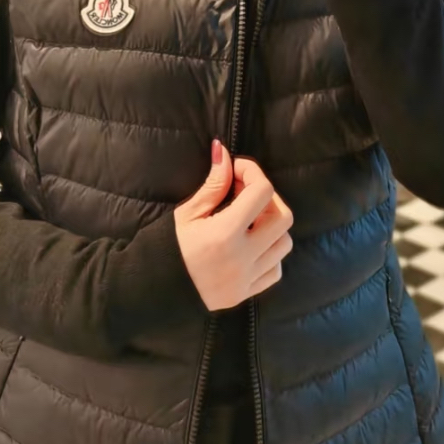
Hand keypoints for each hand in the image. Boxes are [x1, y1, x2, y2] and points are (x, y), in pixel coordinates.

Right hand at [173, 140, 293, 311]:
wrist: (158, 289)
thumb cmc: (170, 247)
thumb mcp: (188, 213)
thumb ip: (213, 184)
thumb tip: (223, 151)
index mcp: (225, 234)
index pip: (262, 192)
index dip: (253, 173)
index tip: (237, 171)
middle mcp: (243, 257)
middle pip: (283, 217)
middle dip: (268, 199)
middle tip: (245, 196)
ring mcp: (248, 278)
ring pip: (284, 243)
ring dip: (271, 226)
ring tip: (248, 222)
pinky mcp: (249, 293)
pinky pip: (276, 269)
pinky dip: (269, 254)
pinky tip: (250, 247)